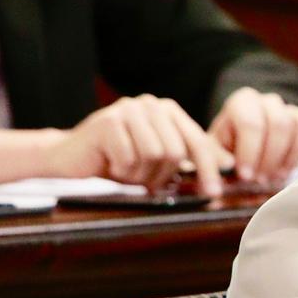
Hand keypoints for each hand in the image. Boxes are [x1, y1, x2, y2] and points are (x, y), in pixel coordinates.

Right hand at [51, 95, 233, 193]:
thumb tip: (229, 165)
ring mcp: (128, 109)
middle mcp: (150, 104)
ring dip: (139, 174)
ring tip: (124, 169)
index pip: (197, 141)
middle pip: (176, 151)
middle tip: (141, 180)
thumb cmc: (116, 161)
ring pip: (154, 155)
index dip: (208, 169)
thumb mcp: (157, 159)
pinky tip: (109, 164)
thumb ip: (188, 157)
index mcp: (167, 110)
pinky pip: (130, 158)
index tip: (214, 193)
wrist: (68, 159)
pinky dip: (121, 171)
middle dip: (160, 176)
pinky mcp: (108, 121)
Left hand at [207, 87, 297, 187]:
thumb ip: (214, 159)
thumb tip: (227, 166)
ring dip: (292, 156)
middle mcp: (271, 102)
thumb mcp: (211, 155)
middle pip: (280, 123)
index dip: (250, 152)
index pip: (252, 122)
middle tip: (262, 180)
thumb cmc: (227, 154)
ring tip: (278, 177)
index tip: (246, 176)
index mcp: (243, 103)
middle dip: (271, 157)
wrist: (244, 151)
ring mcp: (295, 112)